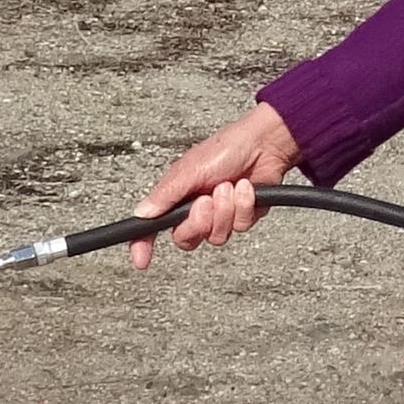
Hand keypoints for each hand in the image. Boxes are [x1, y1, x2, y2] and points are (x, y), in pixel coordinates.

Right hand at [129, 102, 298, 266]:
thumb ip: (165, 195)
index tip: (140, 259)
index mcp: (177, 197)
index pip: (154, 228)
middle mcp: (196, 209)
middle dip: (199, 221)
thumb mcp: (189, 170)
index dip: (144, 245)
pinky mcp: (242, 216)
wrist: (263, 144)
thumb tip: (142, 213)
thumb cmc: (226, 148)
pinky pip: (240, 227)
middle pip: (187, 239)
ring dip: (225, 210)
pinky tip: (245, 189)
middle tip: (205, 201)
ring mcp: (220, 215)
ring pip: (217, 237)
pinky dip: (243, 206)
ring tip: (228, 187)